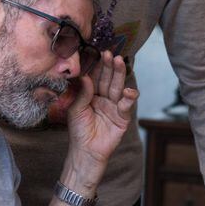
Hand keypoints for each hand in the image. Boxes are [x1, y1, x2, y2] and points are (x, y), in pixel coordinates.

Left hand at [66, 52, 138, 170]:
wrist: (85, 152)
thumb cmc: (78, 131)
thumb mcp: (76, 109)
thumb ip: (83, 93)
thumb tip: (86, 76)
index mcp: (92, 95)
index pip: (97, 77)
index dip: (99, 66)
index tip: (100, 53)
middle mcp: (104, 98)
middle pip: (109, 80)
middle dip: (111, 67)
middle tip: (111, 54)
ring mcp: (114, 107)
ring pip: (118, 88)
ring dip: (120, 75)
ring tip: (120, 62)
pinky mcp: (122, 118)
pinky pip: (126, 106)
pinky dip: (128, 98)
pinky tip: (127, 90)